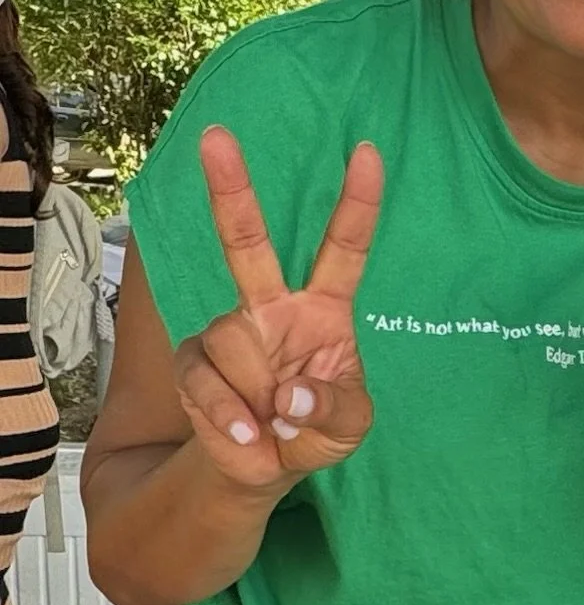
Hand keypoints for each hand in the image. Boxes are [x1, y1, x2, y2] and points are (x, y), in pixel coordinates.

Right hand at [174, 129, 384, 488]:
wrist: (266, 467)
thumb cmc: (314, 428)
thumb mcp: (350, 425)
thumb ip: (334, 407)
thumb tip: (289, 394)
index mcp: (322, 309)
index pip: (343, 249)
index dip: (357, 203)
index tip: (368, 152)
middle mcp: (271, 307)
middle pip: (247, 242)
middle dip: (231, 190)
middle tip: (215, 136)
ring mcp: (228, 330)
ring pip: (233, 341)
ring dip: (258, 394)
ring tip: (273, 421)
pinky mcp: (193, 361)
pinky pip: (205, 379)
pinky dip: (229, 416)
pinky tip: (247, 435)